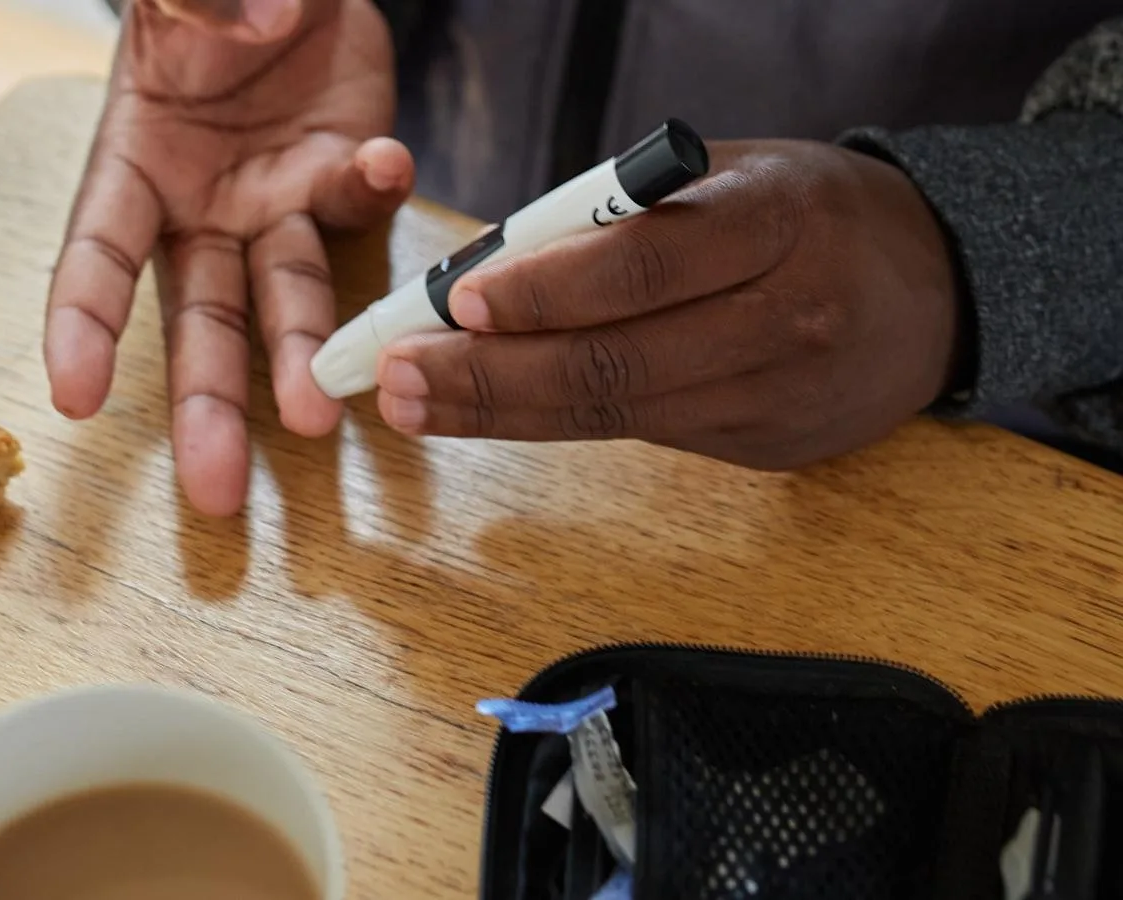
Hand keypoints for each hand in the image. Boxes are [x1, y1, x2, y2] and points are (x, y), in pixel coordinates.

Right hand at [44, 0, 412, 515]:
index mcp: (133, 169)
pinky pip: (361, 207)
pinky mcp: (342, 184)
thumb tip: (248, 24)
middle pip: (201, 321)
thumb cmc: (205, 0)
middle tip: (216, 489)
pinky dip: (374, 190)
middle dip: (207, 406)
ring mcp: (276, 206)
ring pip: (289, 297)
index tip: (75, 398)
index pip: (98, 259)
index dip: (84, 328)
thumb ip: (195, 0)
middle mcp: (203, 210)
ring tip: (316, 415)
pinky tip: (386, 167)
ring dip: (304, 354)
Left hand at [373, 140, 963, 469]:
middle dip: (489, 375)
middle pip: (614, 364)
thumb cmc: (811, 213)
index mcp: (779, 221)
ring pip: (615, 416)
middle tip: (399, 375)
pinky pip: (643, 432)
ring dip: (501, 412)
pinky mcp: (763, 448)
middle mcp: (785, 318)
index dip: (546, 291)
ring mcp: (776, 397)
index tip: (458, 300)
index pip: (644, 267)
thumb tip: (496, 267)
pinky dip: (557, 420)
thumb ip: (628, 212)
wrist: (937, 292)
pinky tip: (492, 408)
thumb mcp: (734, 174)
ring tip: (417, 402)